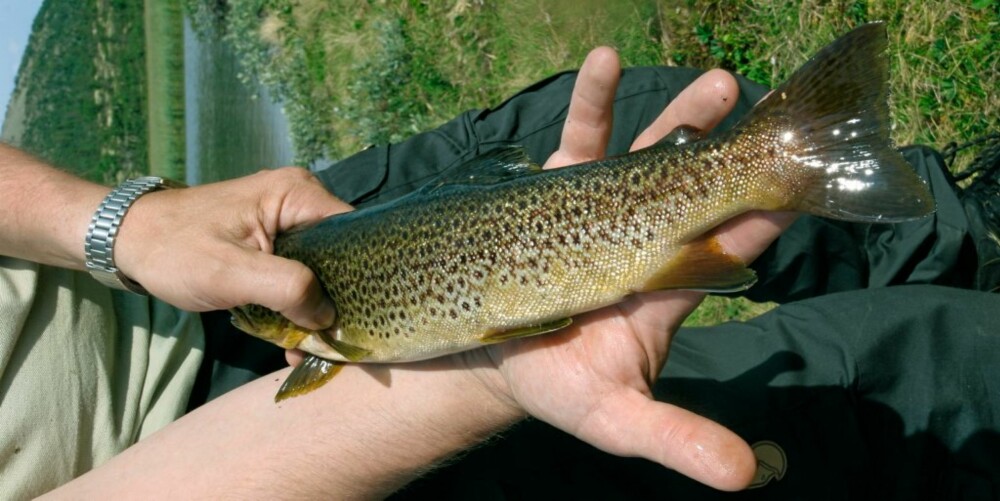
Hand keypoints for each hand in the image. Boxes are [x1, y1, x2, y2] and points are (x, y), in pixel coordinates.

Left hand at [115, 168, 350, 329]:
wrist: (127, 241)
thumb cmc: (175, 249)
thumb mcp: (231, 273)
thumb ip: (287, 289)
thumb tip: (328, 318)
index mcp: (298, 194)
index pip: (355, 235)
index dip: (361, 278)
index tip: (356, 320)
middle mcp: (301, 201)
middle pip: (343, 255)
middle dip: (337, 302)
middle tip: (330, 344)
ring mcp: (288, 220)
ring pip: (322, 270)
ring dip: (316, 310)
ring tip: (308, 348)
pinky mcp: (275, 240)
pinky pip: (301, 274)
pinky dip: (297, 305)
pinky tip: (291, 338)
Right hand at [468, 48, 796, 489]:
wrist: (500, 361)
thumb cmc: (562, 388)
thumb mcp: (618, 420)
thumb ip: (678, 438)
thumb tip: (755, 477)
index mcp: (668, 288)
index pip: (726, 246)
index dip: (758, 214)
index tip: (787, 179)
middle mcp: (646, 240)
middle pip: (699, 186)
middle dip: (731, 149)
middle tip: (759, 108)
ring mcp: (604, 210)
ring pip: (650, 154)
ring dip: (681, 117)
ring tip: (715, 82)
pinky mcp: (561, 192)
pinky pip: (581, 141)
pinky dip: (594, 102)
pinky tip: (605, 62)